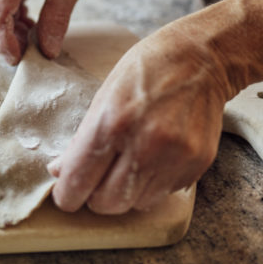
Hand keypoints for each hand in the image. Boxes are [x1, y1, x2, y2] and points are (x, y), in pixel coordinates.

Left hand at [49, 20, 231, 213]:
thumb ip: (82, 138)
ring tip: (130, 163)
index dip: (67, 194)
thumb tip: (60, 172)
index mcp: (111, 122)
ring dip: (127, 192)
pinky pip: (164, 193)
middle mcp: (144, 144)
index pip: (78, 181)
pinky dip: (153, 184)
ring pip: (137, 204)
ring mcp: (174, 157)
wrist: (201, 59)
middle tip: (96, 181)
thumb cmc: (146, 70)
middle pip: (107, 203)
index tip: (66, 195)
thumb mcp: (103, 95)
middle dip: (96, 198)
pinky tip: (155, 157)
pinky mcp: (197, 164)